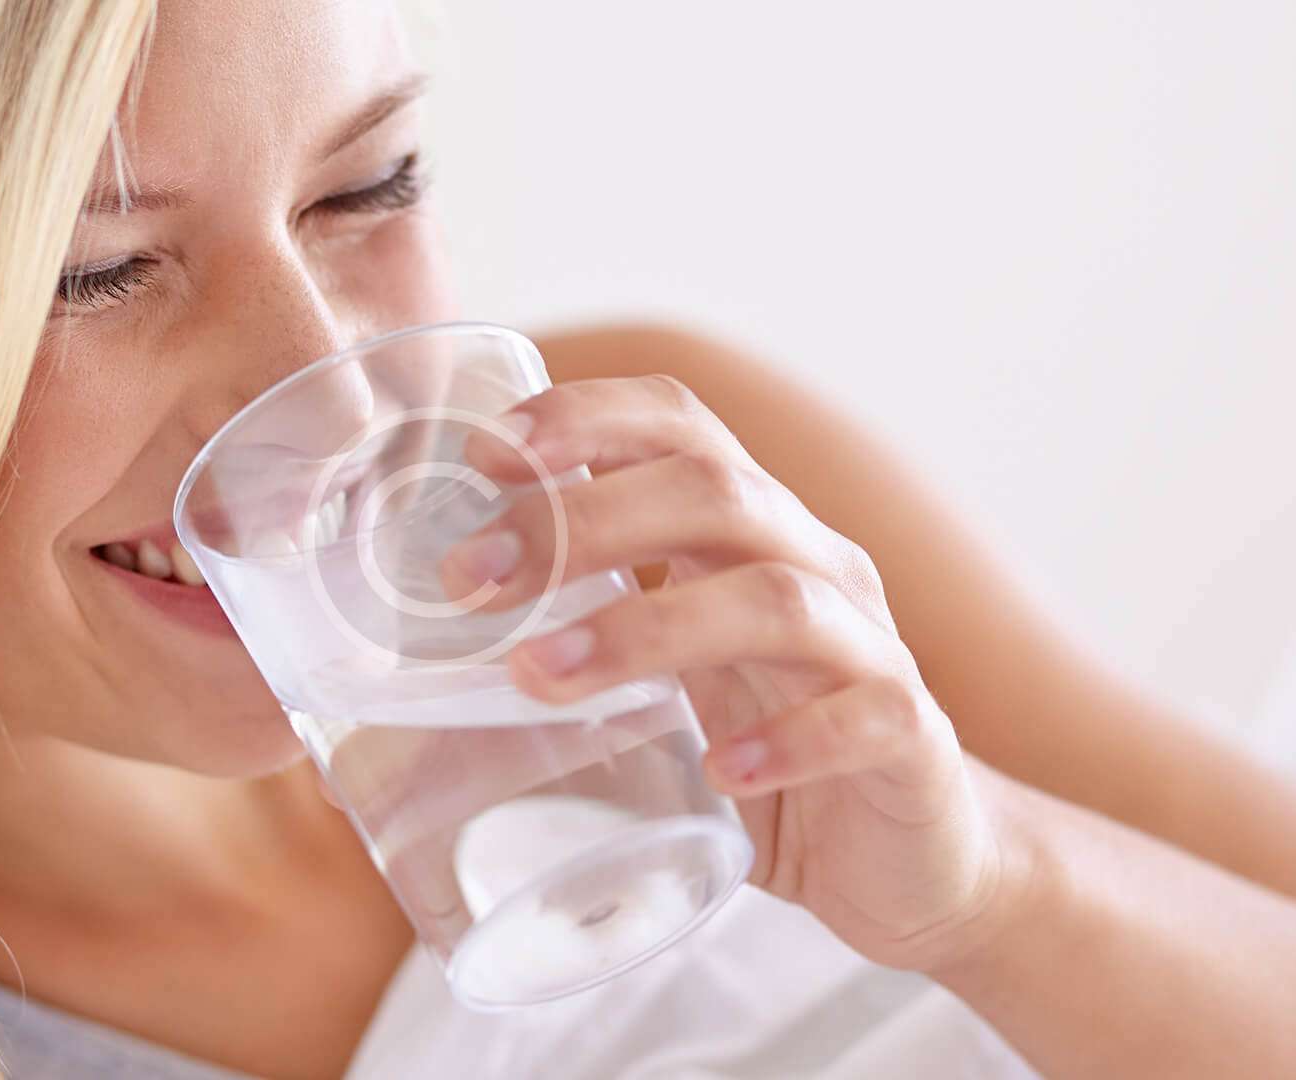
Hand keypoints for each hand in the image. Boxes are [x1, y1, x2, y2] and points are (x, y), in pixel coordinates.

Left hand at [439, 374, 1010, 971]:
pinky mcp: (907, 738)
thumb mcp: (658, 689)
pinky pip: (863, 714)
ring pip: (775, 598)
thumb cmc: (758, 759)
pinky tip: (719, 771)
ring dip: (647, 628)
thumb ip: (561, 658)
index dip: (586, 417)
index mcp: (746, 533)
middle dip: (580, 520)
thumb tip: (382, 695)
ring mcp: (867, 646)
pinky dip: (788, 737)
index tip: (485, 454)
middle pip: (711, 492)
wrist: (913, 860)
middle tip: (470, 581)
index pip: (677, 425)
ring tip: (540, 675)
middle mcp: (813, 564)